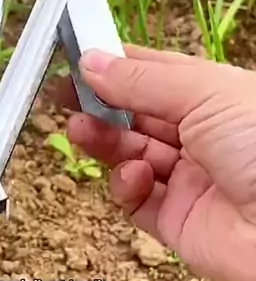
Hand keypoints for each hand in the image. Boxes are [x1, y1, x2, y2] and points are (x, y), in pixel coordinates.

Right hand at [56, 45, 255, 280]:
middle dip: (101, 104)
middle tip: (66, 95)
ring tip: (82, 129)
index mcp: (214, 95)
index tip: (78, 58)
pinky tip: (132, 175)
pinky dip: (125, 186)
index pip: (154, 73)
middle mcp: (202, 136)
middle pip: (136, 115)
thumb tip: (94, 62)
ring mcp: (189, 180)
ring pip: (129, 155)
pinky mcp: (178, 222)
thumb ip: (142, 80)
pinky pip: (136, 201)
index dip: (115, 65)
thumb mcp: (204, 93)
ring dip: (103, 141)